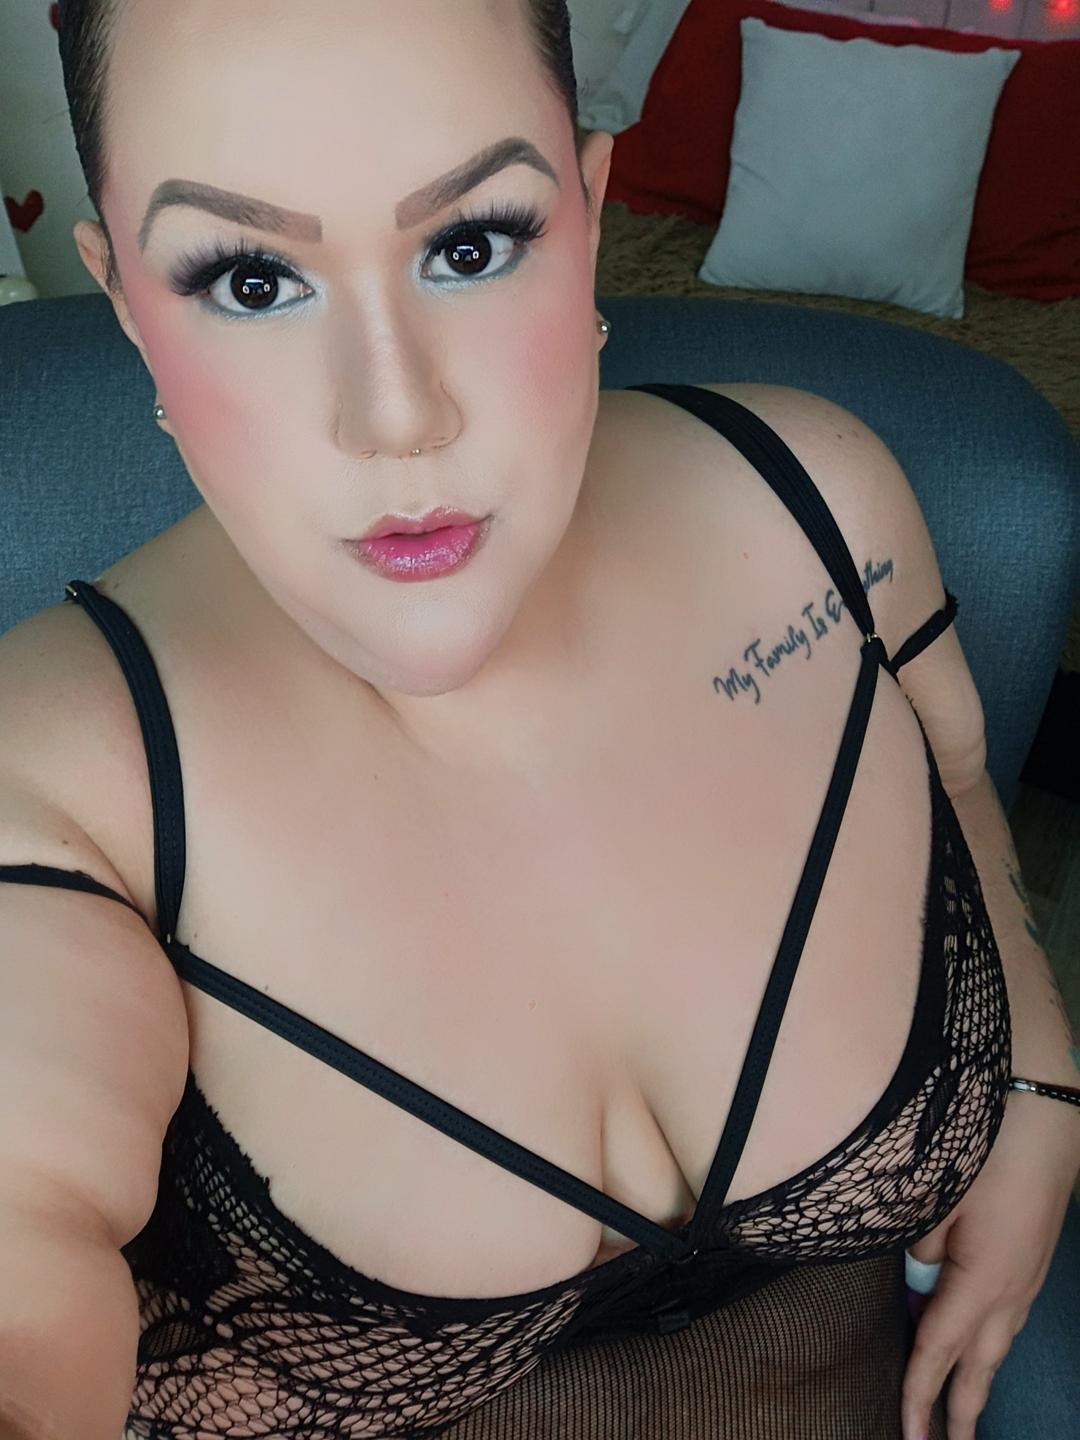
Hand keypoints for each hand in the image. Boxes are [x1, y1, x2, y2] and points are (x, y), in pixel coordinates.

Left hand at [900, 1092, 1079, 1439]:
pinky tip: (975, 1339)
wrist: (1046, 1116)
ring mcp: (1026, 1278)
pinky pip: (1004, 1315)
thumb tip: (917, 1277)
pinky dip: (985, 1340)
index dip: (919, 1397)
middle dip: (959, 1410)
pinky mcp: (1030, 1259)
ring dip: (975, 1377)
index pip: (937, 1354)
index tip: (909, 1436)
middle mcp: (1009, 1293)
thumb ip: (917, 1252)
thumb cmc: (986, 1155)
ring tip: (957, 1409)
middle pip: (978, 1366)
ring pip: (995, 1343)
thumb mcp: (934, 1202)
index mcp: (981, 1286)